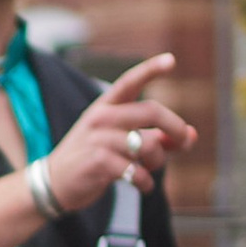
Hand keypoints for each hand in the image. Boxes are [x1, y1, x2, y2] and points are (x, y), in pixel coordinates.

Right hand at [43, 57, 196, 213]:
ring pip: (147, 144)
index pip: (130, 81)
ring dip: (158, 161)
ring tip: (151, 172)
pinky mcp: (97, 162)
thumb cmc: (92, 160)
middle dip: (176, 127)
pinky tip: (143, 186)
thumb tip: (191, 137)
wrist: (53, 184)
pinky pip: (135, 170)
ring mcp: (98, 139)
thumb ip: (155, 137)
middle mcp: (102, 117)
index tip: (172, 60)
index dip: (151, 69)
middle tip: (186, 141)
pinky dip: (145, 182)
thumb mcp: (120, 143)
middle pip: (151, 112)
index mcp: (106, 106)